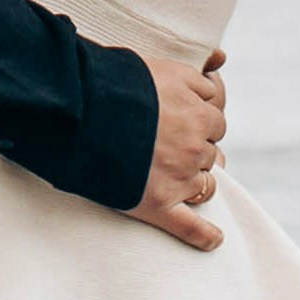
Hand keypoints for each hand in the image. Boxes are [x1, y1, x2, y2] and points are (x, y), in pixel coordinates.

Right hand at [130, 50, 227, 251]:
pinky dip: (204, 235)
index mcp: (197, 110)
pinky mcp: (159, 204)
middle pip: (211, 150)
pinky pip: (190, 226)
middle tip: (169, 147)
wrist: (79, 110)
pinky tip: (214, 240)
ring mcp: (179, 176)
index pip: (215, 117)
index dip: (200, 119)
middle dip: (196, 149)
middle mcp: (195, 144)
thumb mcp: (161, 66)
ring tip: (176, 180)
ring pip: (207, 184)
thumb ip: (191, 73)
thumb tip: (220, 58)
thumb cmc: (113, 83)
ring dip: (198, 182)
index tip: (183, 120)